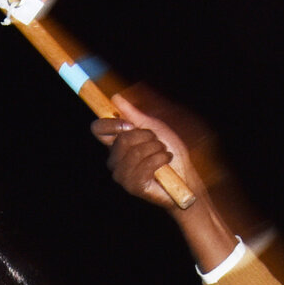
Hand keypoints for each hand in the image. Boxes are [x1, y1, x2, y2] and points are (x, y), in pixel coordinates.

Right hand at [91, 91, 213, 214]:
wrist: (185, 176)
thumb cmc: (169, 152)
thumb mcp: (153, 128)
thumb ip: (134, 115)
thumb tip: (115, 98)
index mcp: (115, 145)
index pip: (98, 129)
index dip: (111, 123)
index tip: (130, 124)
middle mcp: (114, 161)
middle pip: (122, 139)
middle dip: (146, 137)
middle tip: (157, 142)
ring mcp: (122, 175)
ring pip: (135, 152)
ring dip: (156, 148)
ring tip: (163, 152)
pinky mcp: (133, 186)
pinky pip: (145, 165)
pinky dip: (161, 159)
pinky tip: (166, 162)